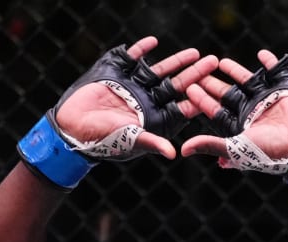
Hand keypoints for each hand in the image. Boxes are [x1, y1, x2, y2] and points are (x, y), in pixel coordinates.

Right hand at [52, 37, 217, 160]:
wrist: (72, 126)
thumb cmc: (103, 139)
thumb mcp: (130, 139)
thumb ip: (151, 142)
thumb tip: (173, 153)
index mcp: (156, 118)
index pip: (183, 107)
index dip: (198, 99)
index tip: (214, 90)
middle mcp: (149, 101)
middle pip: (178, 86)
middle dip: (195, 74)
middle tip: (213, 62)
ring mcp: (134, 86)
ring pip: (161, 71)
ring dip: (177, 61)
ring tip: (194, 52)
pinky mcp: (117, 73)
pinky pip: (132, 59)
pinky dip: (141, 50)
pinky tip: (153, 42)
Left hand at [181, 49, 287, 170]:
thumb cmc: (273, 150)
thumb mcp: (238, 148)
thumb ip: (211, 144)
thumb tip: (182, 150)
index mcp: (241, 126)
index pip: (216, 111)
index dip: (202, 100)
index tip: (189, 88)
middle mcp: (252, 112)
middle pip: (227, 94)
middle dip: (212, 83)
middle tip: (197, 72)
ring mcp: (268, 99)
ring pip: (247, 81)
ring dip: (235, 71)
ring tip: (221, 62)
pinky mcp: (283, 89)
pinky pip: (275, 71)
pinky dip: (270, 62)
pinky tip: (262, 55)